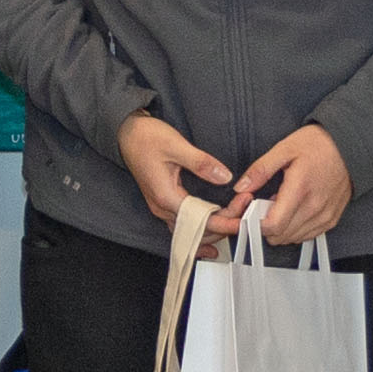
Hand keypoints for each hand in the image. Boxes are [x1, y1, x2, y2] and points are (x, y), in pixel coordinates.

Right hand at [115, 113, 234, 226]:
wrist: (127, 134)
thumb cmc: (147, 138)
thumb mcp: (176, 145)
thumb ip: (201, 163)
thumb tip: (225, 177)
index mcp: (165, 197)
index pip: (200, 220)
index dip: (224, 222)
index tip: (243, 218)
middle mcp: (162, 208)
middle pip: (197, 231)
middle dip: (223, 225)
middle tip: (245, 211)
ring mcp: (161, 208)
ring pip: (190, 233)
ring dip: (213, 231)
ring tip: (236, 222)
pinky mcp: (164, 203)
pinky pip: (184, 226)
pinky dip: (200, 232)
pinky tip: (213, 237)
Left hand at [226, 125, 353, 245]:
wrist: (351, 147)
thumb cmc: (319, 145)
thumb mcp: (284, 149)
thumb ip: (260, 170)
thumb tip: (241, 187)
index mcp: (300, 189)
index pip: (273, 225)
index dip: (256, 223)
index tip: (251, 211)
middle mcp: (314, 208)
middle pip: (280, 236)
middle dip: (265, 226)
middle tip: (263, 207)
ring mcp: (325, 216)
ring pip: (292, 239)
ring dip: (280, 229)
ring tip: (280, 206)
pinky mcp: (331, 220)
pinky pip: (307, 236)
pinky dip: (294, 229)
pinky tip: (293, 212)